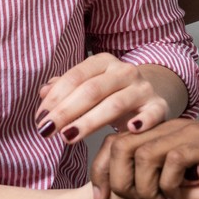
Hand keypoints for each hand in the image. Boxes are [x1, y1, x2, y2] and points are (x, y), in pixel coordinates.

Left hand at [36, 54, 186, 146]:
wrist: (150, 96)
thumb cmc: (111, 94)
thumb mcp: (89, 87)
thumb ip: (66, 89)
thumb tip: (43, 92)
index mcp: (104, 61)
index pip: (75, 77)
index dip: (55, 98)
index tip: (39, 120)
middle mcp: (125, 71)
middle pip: (91, 90)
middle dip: (65, 111)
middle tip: (47, 131)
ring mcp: (143, 88)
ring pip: (114, 104)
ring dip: (89, 122)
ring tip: (68, 137)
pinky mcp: (159, 106)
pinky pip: (152, 113)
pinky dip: (144, 121)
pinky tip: (130, 130)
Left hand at [84, 142, 198, 198]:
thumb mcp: (193, 194)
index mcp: (157, 140)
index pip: (110, 146)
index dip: (99, 170)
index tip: (98, 197)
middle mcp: (163, 133)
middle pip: (115, 146)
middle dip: (106, 174)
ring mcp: (179, 136)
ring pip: (139, 156)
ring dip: (141, 185)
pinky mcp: (198, 143)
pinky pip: (172, 162)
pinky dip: (168, 185)